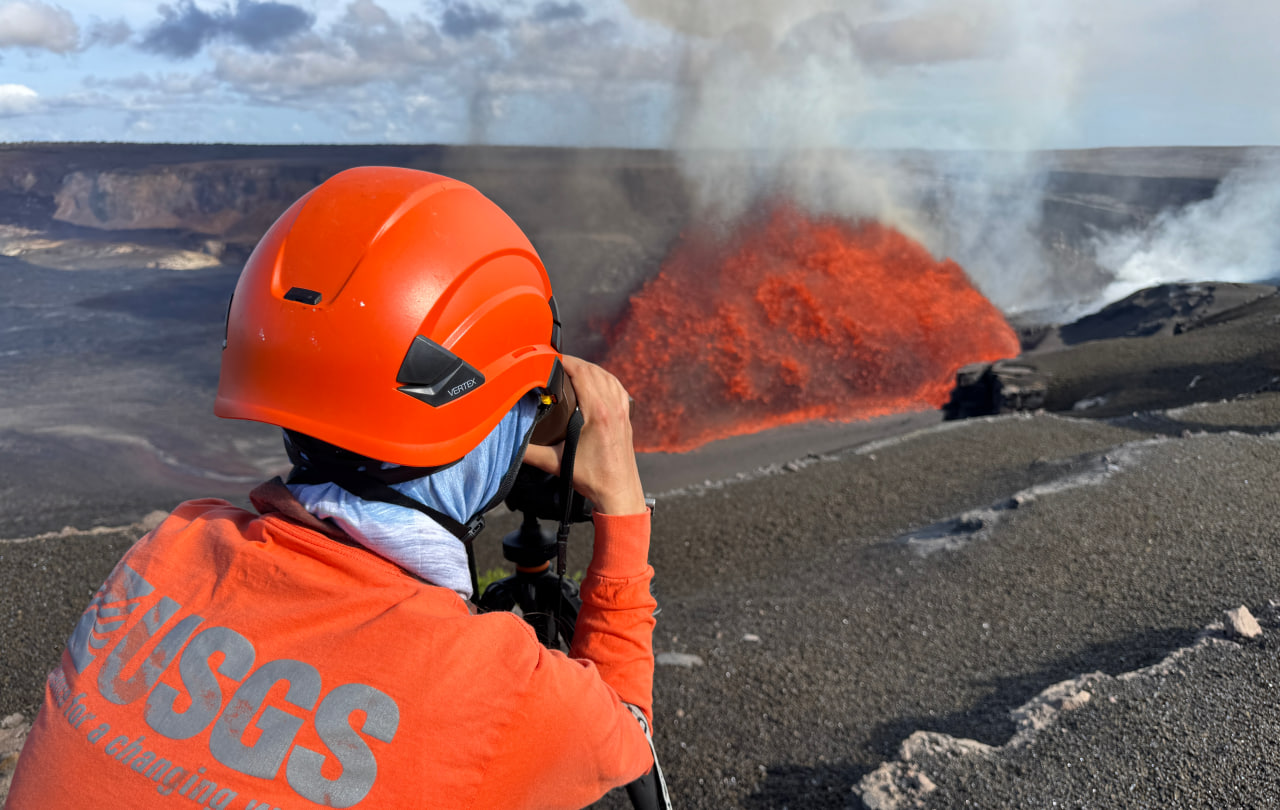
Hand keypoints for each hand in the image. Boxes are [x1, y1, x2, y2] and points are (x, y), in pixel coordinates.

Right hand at [523, 355, 647, 515]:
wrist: (618, 493)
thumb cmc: (593, 479)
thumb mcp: (555, 463)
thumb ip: (529, 452)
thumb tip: (509, 441)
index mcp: (597, 412)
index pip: (581, 373)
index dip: (564, 361)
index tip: (549, 359)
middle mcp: (612, 407)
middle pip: (593, 370)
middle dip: (573, 363)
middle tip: (554, 363)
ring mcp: (622, 411)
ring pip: (607, 376)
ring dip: (589, 368)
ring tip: (570, 369)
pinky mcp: (626, 417)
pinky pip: (617, 387)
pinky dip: (605, 378)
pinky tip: (596, 380)